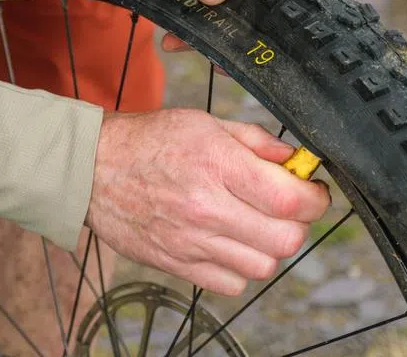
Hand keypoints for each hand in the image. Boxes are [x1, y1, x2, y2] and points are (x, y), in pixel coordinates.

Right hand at [85, 109, 330, 295]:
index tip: (311, 190)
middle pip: (285, 239)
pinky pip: (232, 284)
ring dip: (270, 247)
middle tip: (286, 206)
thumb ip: (254, 141)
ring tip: (257, 224)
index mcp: (216, 165)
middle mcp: (205, 208)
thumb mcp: (204, 123)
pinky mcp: (177, 264)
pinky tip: (231, 242)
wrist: (92, 170)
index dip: (314, 198)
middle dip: (298, 223)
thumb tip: (293, 159)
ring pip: (263, 266)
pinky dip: (241, 267)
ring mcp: (190, 242)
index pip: (289, 199)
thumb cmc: (148, 141)